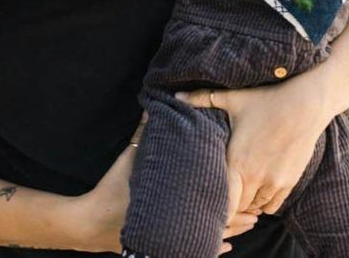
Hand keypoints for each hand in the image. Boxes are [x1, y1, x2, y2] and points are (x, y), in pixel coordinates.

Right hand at [64, 115, 253, 254]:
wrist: (89, 223)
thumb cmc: (113, 187)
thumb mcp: (130, 157)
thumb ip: (144, 131)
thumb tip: (155, 105)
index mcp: (175, 196)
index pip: (211, 197)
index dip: (233, 196)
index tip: (252, 191)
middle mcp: (177, 219)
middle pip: (217, 221)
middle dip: (239, 216)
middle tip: (259, 212)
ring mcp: (170, 238)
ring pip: (210, 238)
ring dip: (231, 232)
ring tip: (250, 226)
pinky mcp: (163, 247)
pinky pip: (195, 251)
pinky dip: (212, 249)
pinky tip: (226, 249)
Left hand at [176, 73, 329, 219]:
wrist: (305, 104)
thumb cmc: (267, 99)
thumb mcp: (233, 98)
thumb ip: (202, 99)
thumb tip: (176, 95)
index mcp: (238, 162)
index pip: (224, 203)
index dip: (216, 205)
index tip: (211, 195)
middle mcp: (256, 177)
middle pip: (238, 206)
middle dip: (231, 201)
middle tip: (225, 190)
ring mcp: (275, 182)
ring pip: (256, 207)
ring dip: (248, 201)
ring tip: (242, 187)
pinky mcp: (290, 181)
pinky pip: (273, 206)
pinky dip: (265, 201)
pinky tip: (260, 186)